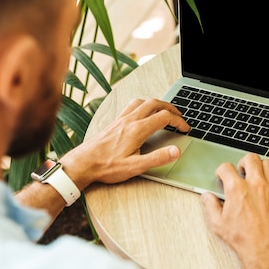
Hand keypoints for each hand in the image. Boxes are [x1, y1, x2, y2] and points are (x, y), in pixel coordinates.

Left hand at [60, 98, 189, 188]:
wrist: (83, 163)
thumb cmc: (106, 166)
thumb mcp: (135, 167)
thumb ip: (157, 158)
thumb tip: (175, 151)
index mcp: (138, 129)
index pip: (165, 117)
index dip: (179, 121)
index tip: (185, 127)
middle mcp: (130, 120)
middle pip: (155, 103)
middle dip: (171, 107)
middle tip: (179, 116)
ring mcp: (121, 119)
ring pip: (143, 101)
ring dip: (156, 103)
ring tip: (163, 111)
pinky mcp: (115, 121)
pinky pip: (131, 105)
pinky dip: (142, 105)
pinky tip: (142, 113)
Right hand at [200, 153, 268, 260]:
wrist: (267, 252)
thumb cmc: (245, 240)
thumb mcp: (219, 225)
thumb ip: (211, 207)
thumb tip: (207, 197)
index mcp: (237, 189)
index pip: (226, 167)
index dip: (222, 170)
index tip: (223, 176)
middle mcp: (255, 184)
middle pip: (250, 158)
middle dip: (243, 162)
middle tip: (242, 171)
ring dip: (262, 167)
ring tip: (259, 175)